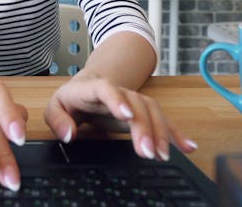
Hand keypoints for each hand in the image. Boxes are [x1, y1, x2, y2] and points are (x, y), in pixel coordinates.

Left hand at [44, 76, 197, 160]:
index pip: (106, 89)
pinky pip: (162, 119)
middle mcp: (118, 92)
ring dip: (160, 132)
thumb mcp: (55, 106)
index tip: (127, 116)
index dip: (118, 100)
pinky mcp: (143, 111)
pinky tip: (187, 147)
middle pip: (136, 103)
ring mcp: (133, 100)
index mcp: (93, 88)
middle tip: (148, 151)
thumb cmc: (73, 99)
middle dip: (144, 127)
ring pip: (152, 111)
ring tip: (162, 155)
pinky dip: (175, 134)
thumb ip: (57, 120)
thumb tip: (69, 134)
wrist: (89, 86)